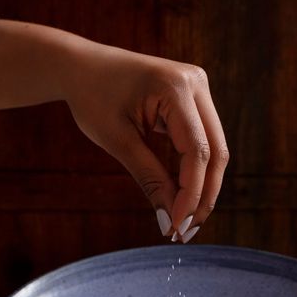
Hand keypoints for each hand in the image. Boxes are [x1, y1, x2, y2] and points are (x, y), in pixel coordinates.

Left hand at [65, 42, 228, 241]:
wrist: (80, 66)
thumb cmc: (92, 97)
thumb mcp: (117, 140)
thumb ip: (149, 178)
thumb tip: (169, 221)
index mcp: (175, 86)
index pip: (197, 150)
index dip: (191, 193)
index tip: (176, 226)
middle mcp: (196, 82)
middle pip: (215, 151)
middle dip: (203, 195)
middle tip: (186, 231)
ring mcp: (199, 88)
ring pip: (214, 148)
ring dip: (203, 187)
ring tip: (184, 220)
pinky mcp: (195, 98)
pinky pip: (203, 140)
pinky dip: (195, 170)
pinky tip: (183, 197)